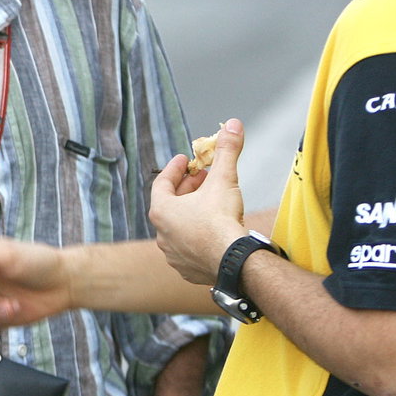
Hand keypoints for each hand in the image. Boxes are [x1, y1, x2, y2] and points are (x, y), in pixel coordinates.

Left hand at [149, 119, 248, 284]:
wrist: (233, 262)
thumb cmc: (221, 220)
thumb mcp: (223, 179)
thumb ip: (226, 151)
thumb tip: (231, 124)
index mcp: (162, 211)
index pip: (162, 183)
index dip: (174, 169)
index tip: (184, 160)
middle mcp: (162, 235)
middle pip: (170, 205)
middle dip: (187, 189)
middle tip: (202, 178)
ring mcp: (173, 255)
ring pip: (179, 228)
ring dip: (191, 213)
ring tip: (209, 202)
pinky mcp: (188, 271)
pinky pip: (189, 249)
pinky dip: (197, 236)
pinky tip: (211, 231)